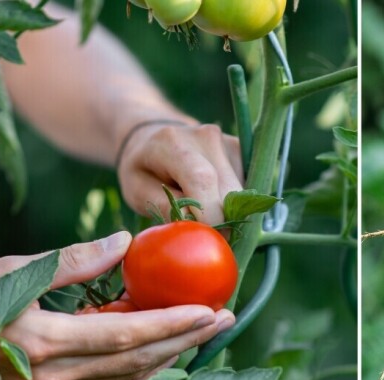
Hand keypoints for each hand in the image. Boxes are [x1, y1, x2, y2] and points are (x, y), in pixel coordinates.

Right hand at [0, 232, 234, 379]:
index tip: (211, 310)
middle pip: (136, 361)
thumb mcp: (15, 268)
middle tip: (225, 320)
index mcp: (42, 342)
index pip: (126, 334)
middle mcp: (49, 377)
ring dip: (168, 358)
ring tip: (201, 333)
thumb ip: (74, 259)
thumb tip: (126, 242)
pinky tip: (159, 355)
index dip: (173, 323)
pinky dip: (138, 373)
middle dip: (186, 341)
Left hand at [117, 123, 243, 225]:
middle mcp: (206, 137)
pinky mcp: (242, 149)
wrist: (155, 138)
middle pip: (229, 190)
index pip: (202, 180)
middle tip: (207, 235)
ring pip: (242, 191)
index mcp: (173, 143)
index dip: (210, 214)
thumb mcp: (137, 192)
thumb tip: (197, 225)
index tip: (209, 238)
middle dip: (223, 219)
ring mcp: (228, 141)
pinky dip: (235, 201)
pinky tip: (214, 198)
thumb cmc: (143, 169)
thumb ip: (164, 207)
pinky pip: (246, 186)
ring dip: (229, 210)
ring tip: (204, 210)